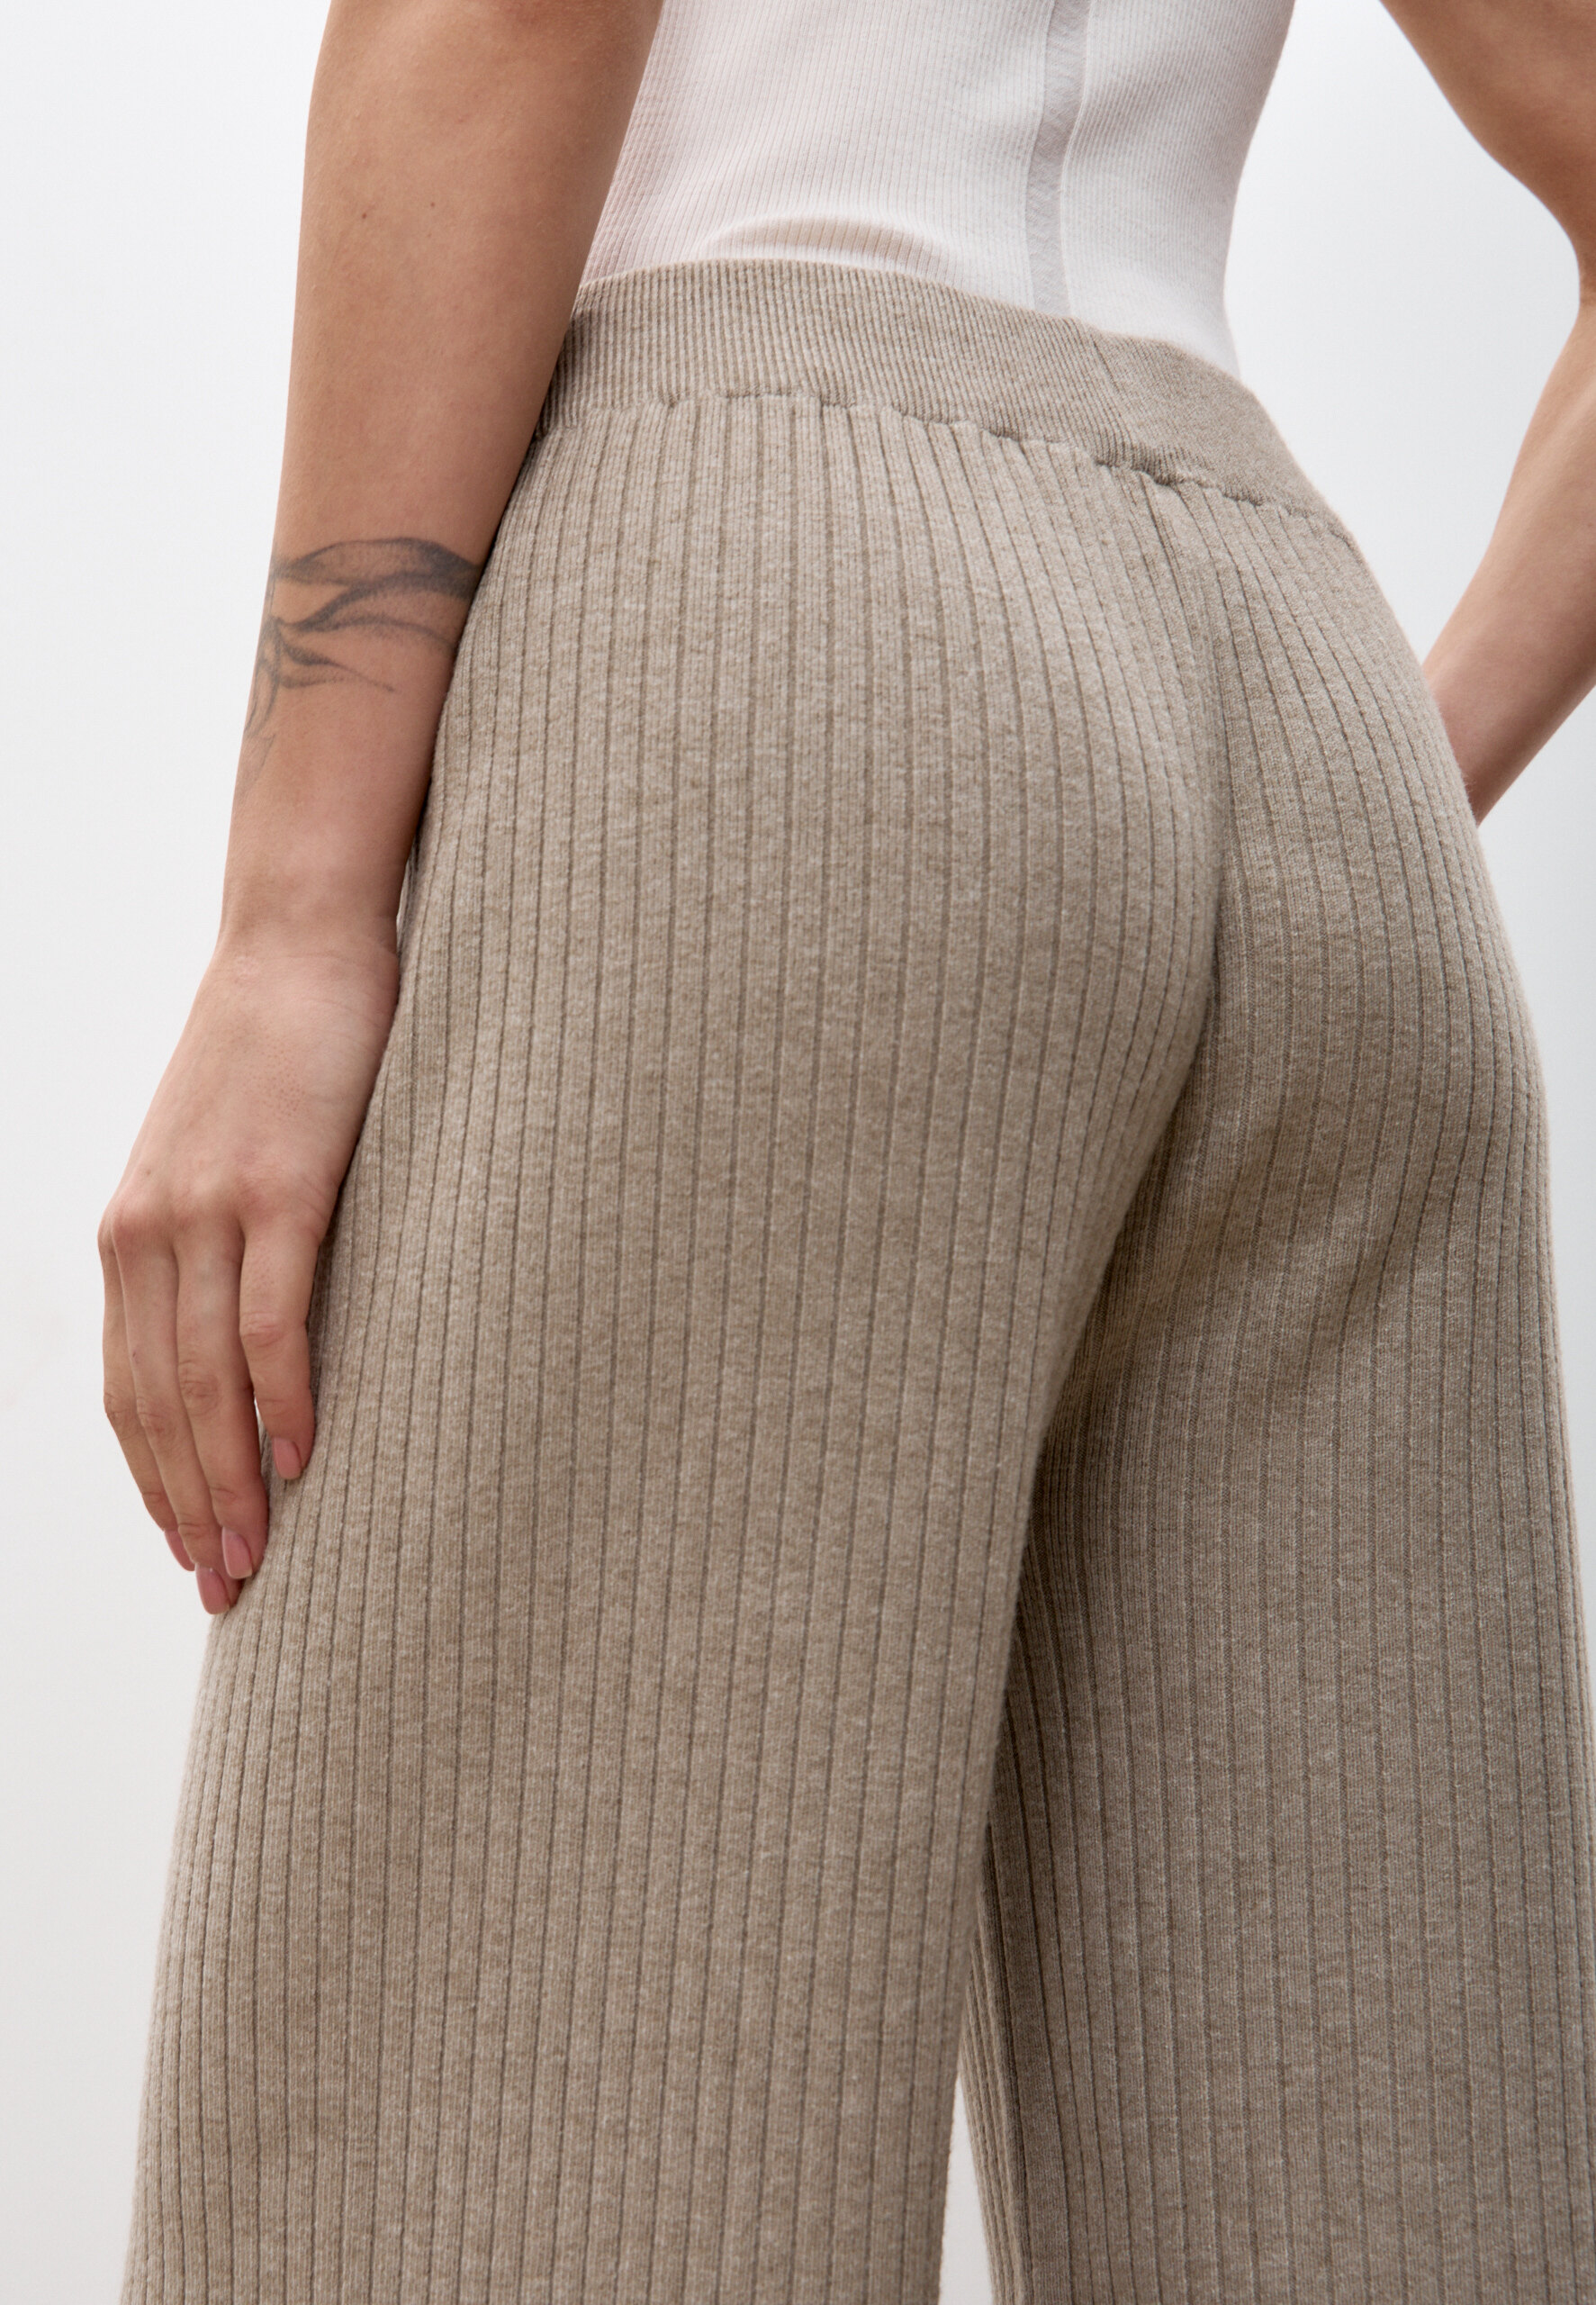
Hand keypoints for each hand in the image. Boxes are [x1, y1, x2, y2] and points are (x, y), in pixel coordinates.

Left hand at [99, 931, 398, 1612]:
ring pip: (203, 1382)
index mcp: (131, 1230)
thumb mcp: (222, 1156)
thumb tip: (246, 1331)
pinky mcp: (279, 1188)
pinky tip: (306, 1456)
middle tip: (224, 1588)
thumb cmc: (279, 1052)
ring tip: (257, 1554)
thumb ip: (219, 1240)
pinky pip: (273, 1323)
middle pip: (157, 1403)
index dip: (155, 1481)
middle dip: (188, 1507)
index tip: (189, 1550)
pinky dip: (285, 1400)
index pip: (131, 1388)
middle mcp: (149, 1228)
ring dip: (230, 1480)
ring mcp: (209, 1208)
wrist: (299, 942)